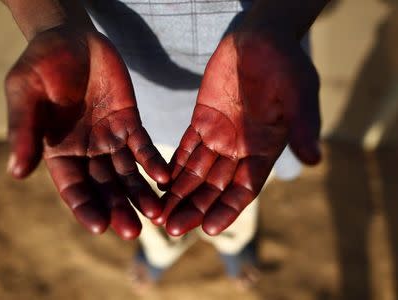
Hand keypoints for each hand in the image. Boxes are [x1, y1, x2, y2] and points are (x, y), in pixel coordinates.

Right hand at [5, 26, 169, 238]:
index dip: (85, 207)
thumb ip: (24, 131)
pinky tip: (166, 177)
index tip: (100, 227)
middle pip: (104, 188)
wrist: (71, 36)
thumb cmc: (40, 63)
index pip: (73, 188)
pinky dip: (154, 162)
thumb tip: (17, 173)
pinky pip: (143, 147)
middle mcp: (85, 152)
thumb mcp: (24, 93)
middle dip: (119, 209)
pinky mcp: (130, 123)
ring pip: (128, 174)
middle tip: (135, 232)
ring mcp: (110, 139)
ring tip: (158, 214)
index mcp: (57, 151)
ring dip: (142, 194)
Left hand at [155, 29, 320, 235]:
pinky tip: (159, 183)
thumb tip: (314, 160)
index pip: (245, 189)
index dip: (227, 210)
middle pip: (215, 188)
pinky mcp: (201, 121)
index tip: (209, 229)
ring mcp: (220, 137)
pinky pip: (185, 148)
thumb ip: (302, 126)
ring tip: (160, 214)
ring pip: (196, 173)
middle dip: (194, 209)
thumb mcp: (299, 93)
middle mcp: (241, 150)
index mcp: (265, 150)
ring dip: (179, 194)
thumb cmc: (286, 64)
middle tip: (171, 229)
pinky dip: (173, 166)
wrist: (261, 38)